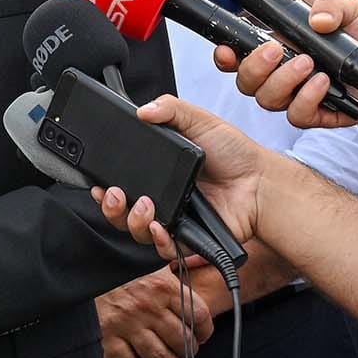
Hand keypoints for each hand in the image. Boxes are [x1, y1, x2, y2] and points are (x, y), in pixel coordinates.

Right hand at [91, 96, 265, 261]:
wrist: (261, 182)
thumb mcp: (199, 120)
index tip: (96, 182)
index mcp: (158, 171)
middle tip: (113, 194)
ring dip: (131, 221)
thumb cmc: (235, 153)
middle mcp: (161, 197)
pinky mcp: (187, 239)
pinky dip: (157, 240)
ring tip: (143, 207)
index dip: (105, 185)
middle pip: (121, 210)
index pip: (122, 181)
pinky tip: (159, 226)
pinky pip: (163, 247)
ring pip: (136, 230)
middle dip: (110, 206)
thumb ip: (170, 109)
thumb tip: (141, 109)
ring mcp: (173, 219)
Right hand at [97, 266, 213, 357]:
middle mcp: (146, 305)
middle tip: (184, 349)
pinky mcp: (108, 341)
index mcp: (161, 285)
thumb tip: (200, 260)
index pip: (198, 315)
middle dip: (188, 350)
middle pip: (183, 341)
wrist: (82, 274)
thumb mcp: (149, 261)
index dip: (205, 330)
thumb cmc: (120, 271)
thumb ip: (174, 261)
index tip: (202, 334)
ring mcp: (126, 325)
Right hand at [221, 0, 357, 128]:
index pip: (237, 55)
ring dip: (283, 80)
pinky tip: (324, 82)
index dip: (225, 56)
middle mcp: (280, 74)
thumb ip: (333, 4)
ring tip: (308, 63)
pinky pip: (297, 114)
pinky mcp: (315, 114)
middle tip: (276, 49)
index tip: (226, 50)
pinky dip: (308, 97)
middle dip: (253, 66)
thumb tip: (317, 18)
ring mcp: (295, 96)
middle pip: (245, 81)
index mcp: (278, 47)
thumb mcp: (352, 10)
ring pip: (266, 99)